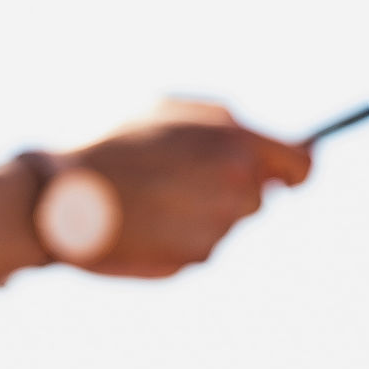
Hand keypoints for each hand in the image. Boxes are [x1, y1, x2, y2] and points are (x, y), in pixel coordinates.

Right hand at [54, 98, 311, 278]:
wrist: (68, 196)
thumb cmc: (115, 146)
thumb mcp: (171, 114)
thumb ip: (225, 128)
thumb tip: (265, 153)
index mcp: (236, 141)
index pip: (300, 164)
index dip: (295, 170)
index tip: (286, 178)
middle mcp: (238, 184)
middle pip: (259, 198)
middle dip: (231, 191)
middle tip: (183, 183)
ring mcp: (221, 223)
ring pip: (228, 222)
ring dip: (202, 213)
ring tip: (154, 200)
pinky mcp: (199, 255)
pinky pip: (204, 244)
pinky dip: (182, 237)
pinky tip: (147, 224)